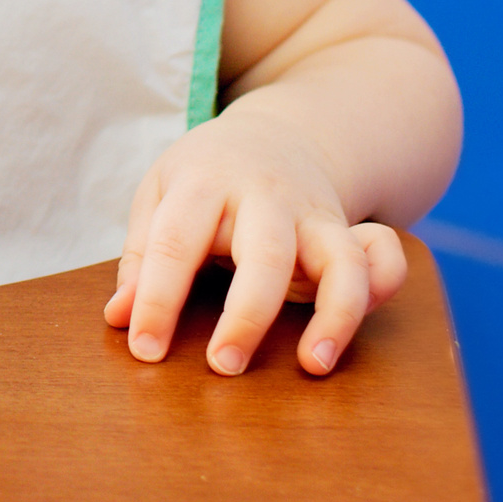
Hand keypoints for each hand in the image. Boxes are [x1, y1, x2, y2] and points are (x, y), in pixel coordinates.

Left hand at [102, 105, 409, 376]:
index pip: (175, 242)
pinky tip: (351, 326)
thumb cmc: (206, 178)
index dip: (157, 299)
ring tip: (313, 365)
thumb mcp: (160, 195)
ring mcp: (314, 214)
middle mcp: (265, 196)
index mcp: (203, 182)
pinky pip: (383, 257)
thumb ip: (141, 256)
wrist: (277, 134)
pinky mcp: (349, 232)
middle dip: (247, 315)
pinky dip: (383, 285)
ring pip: (340, 261)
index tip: (145, 349)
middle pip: (265, 254)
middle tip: (222, 367)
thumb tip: (119, 319)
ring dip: (335, 315)